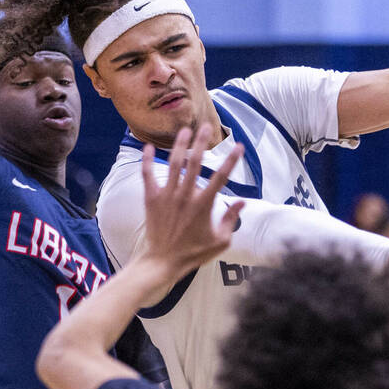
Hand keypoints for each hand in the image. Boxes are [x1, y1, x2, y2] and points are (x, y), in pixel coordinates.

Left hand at [140, 126, 244, 280]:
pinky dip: (147, 160)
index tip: (239, 146)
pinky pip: (147, 174)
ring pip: (173, 164)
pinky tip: (147, 146)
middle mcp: (185, 195)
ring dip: (179, 145)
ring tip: (184, 130)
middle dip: (202, 142)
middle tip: (206, 127)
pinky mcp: (151, 198)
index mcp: (204, 205)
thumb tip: (242, 202)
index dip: (231, 160)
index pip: (221, 177)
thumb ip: (231, 219)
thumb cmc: (194, 253)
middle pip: (195, 162)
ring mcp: (167, 195)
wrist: (163, 261)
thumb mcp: (221, 241)